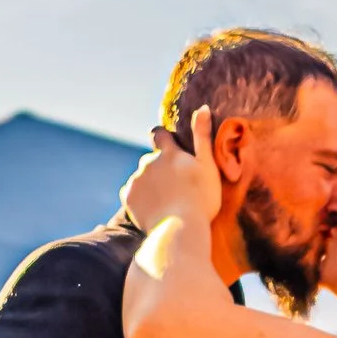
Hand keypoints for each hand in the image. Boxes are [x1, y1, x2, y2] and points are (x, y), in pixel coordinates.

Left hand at [119, 109, 221, 237]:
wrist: (180, 230)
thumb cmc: (201, 199)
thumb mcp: (208, 166)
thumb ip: (203, 136)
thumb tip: (204, 107)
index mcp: (168, 153)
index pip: (158, 133)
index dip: (162, 138)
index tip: (169, 149)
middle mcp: (148, 162)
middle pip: (151, 159)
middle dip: (159, 168)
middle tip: (176, 187)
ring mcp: (136, 179)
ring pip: (142, 177)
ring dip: (151, 184)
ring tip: (167, 202)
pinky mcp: (128, 197)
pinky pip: (132, 193)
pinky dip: (141, 198)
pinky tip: (155, 209)